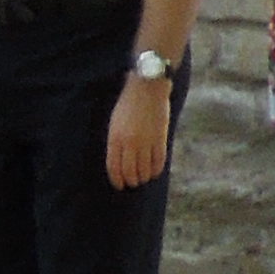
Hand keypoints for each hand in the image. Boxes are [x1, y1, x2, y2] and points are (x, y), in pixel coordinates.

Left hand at [106, 75, 171, 190]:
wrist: (147, 88)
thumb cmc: (128, 105)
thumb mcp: (115, 124)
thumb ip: (116, 142)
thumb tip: (120, 161)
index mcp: (115, 138)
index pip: (114, 167)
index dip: (116, 179)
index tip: (119, 185)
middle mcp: (130, 143)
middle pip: (129, 171)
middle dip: (130, 181)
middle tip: (132, 183)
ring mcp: (146, 141)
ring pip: (144, 169)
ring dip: (143, 177)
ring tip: (143, 179)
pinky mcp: (160, 138)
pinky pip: (159, 161)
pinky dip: (156, 170)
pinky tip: (154, 172)